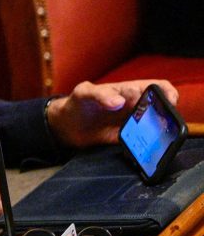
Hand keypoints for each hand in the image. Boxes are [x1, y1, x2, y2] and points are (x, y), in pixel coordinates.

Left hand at [46, 79, 178, 148]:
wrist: (66, 126)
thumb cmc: (76, 103)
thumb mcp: (84, 93)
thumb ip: (100, 94)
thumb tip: (119, 101)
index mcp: (130, 91)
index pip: (159, 87)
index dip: (167, 93)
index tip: (168, 101)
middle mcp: (136, 107)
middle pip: (162, 110)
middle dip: (166, 116)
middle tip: (158, 123)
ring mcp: (134, 124)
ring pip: (157, 127)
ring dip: (158, 132)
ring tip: (151, 136)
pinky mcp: (129, 140)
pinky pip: (144, 143)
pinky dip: (146, 146)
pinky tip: (140, 148)